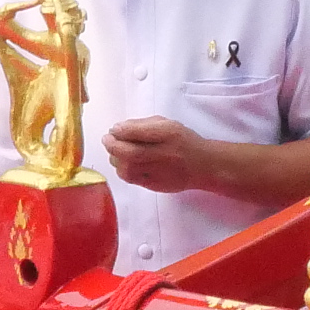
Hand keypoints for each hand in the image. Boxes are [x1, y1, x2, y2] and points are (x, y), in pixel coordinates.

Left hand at [103, 115, 229, 195]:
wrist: (203, 166)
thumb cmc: (183, 141)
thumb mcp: (168, 124)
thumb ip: (143, 124)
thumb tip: (118, 128)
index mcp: (169, 134)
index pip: (139, 132)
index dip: (121, 130)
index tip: (113, 129)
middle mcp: (165, 154)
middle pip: (130, 153)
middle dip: (113, 145)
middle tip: (107, 140)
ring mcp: (160, 172)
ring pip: (127, 168)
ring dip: (116, 159)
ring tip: (116, 152)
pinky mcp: (155, 185)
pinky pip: (131, 179)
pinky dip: (122, 170)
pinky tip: (124, 163)